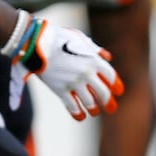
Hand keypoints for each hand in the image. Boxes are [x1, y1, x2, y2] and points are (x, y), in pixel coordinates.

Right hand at [10, 18, 124, 119]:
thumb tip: (108, 57)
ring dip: (94, 109)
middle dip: (108, 102)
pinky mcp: (60, 89)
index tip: (119, 91)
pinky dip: (78, 113)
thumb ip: (95, 50)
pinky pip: (72, 106)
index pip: (111, 76)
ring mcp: (73, 82)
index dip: (116, 85)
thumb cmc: (59, 38)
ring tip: (95, 112)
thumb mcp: (80, 39)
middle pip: (103, 92)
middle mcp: (86, 73)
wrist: (36, 43)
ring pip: (89, 102)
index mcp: (94, 60)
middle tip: (111, 109)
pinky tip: (81, 117)